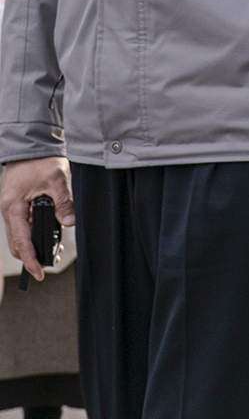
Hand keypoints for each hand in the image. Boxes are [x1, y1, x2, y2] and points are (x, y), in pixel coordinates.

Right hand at [0, 157, 72, 279]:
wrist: (30, 145)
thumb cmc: (40, 160)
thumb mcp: (56, 179)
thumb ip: (63, 202)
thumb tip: (68, 222)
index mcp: (14, 207)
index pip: (21, 241)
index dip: (30, 259)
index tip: (39, 273)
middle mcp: (8, 210)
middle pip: (16, 243)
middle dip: (32, 256)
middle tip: (52, 263)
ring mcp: (11, 209)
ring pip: (18, 237)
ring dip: (33, 247)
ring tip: (54, 252)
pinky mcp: (17, 206)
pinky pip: (21, 227)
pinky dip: (32, 235)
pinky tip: (48, 237)